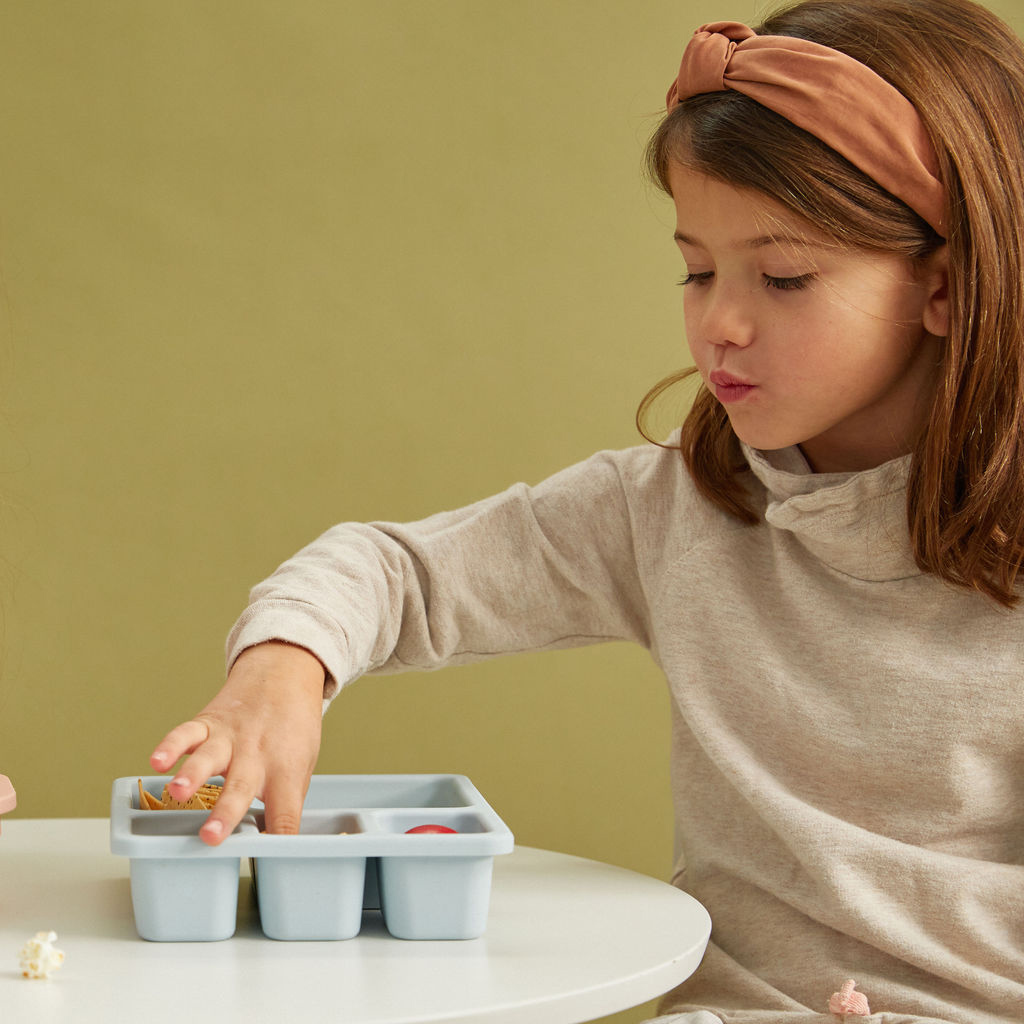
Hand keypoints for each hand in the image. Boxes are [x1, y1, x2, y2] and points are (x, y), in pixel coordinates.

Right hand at [150, 641, 325, 845]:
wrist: (284, 675)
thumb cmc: (293, 731)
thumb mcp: (302, 766)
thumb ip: (285, 801)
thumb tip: (276, 845)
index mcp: (285, 771)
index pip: (285, 812)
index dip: (281, 836)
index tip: (275, 858)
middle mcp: (257, 755)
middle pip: (241, 787)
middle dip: (224, 813)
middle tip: (210, 837)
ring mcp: (230, 738)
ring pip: (209, 757)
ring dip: (192, 775)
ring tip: (178, 793)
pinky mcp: (208, 723)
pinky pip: (186, 733)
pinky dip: (170, 745)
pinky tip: (156, 761)